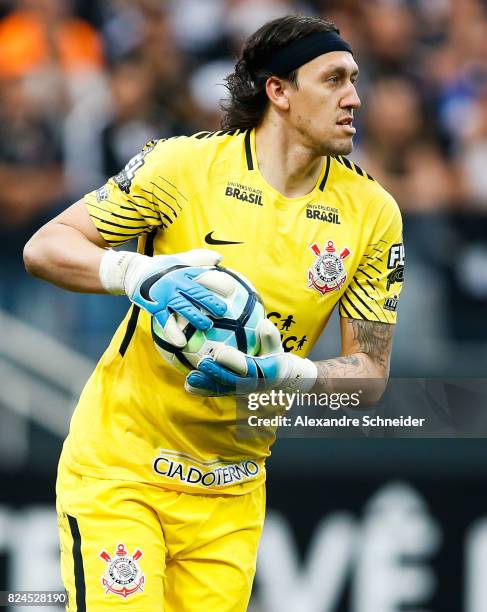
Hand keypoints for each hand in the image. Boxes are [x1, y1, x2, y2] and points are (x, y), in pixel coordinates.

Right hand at [99, 248, 234, 345]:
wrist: (135, 272)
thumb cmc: (163, 267)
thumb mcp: (180, 259)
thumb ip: (200, 258)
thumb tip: (220, 258)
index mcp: (185, 271)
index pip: (204, 275)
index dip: (218, 282)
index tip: (231, 289)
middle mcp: (176, 283)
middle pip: (196, 293)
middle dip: (211, 302)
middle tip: (223, 311)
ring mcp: (166, 296)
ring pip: (183, 308)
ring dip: (196, 318)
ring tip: (207, 327)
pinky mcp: (156, 308)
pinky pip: (165, 321)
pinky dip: (173, 332)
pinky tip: (181, 342)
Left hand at [185, 318, 316, 395]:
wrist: (277, 377)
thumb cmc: (273, 354)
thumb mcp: (276, 345)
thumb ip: (270, 336)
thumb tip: (265, 324)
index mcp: (263, 372)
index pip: (247, 367)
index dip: (233, 361)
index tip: (220, 353)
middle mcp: (251, 384)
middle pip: (231, 380)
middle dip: (216, 373)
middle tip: (202, 364)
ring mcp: (239, 390)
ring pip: (221, 389)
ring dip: (205, 384)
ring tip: (190, 378)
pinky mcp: (230, 393)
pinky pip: (215, 392)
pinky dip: (202, 390)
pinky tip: (188, 385)